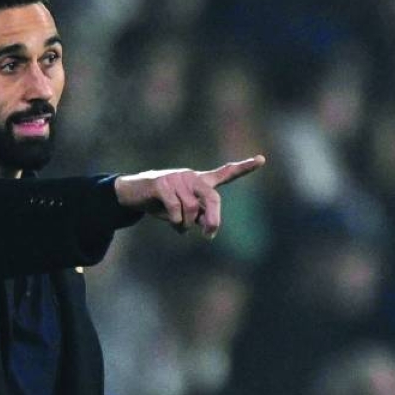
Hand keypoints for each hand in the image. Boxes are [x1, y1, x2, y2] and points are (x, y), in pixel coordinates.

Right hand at [114, 155, 265, 238]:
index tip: (262, 159)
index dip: (244, 167)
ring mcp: (177, 178)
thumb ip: (197, 215)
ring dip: (184, 224)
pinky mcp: (161, 183)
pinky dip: (173, 220)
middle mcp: (192, 177)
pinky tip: (168, 220)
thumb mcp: (182, 211)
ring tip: (176, 224)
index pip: (225, 173)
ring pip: (190, 209)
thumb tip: (204, 224)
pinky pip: (175, 208)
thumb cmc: (161, 203)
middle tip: (209, 235)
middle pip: (212, 198)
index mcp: (200, 181)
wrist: (133, 193)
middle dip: (213, 219)